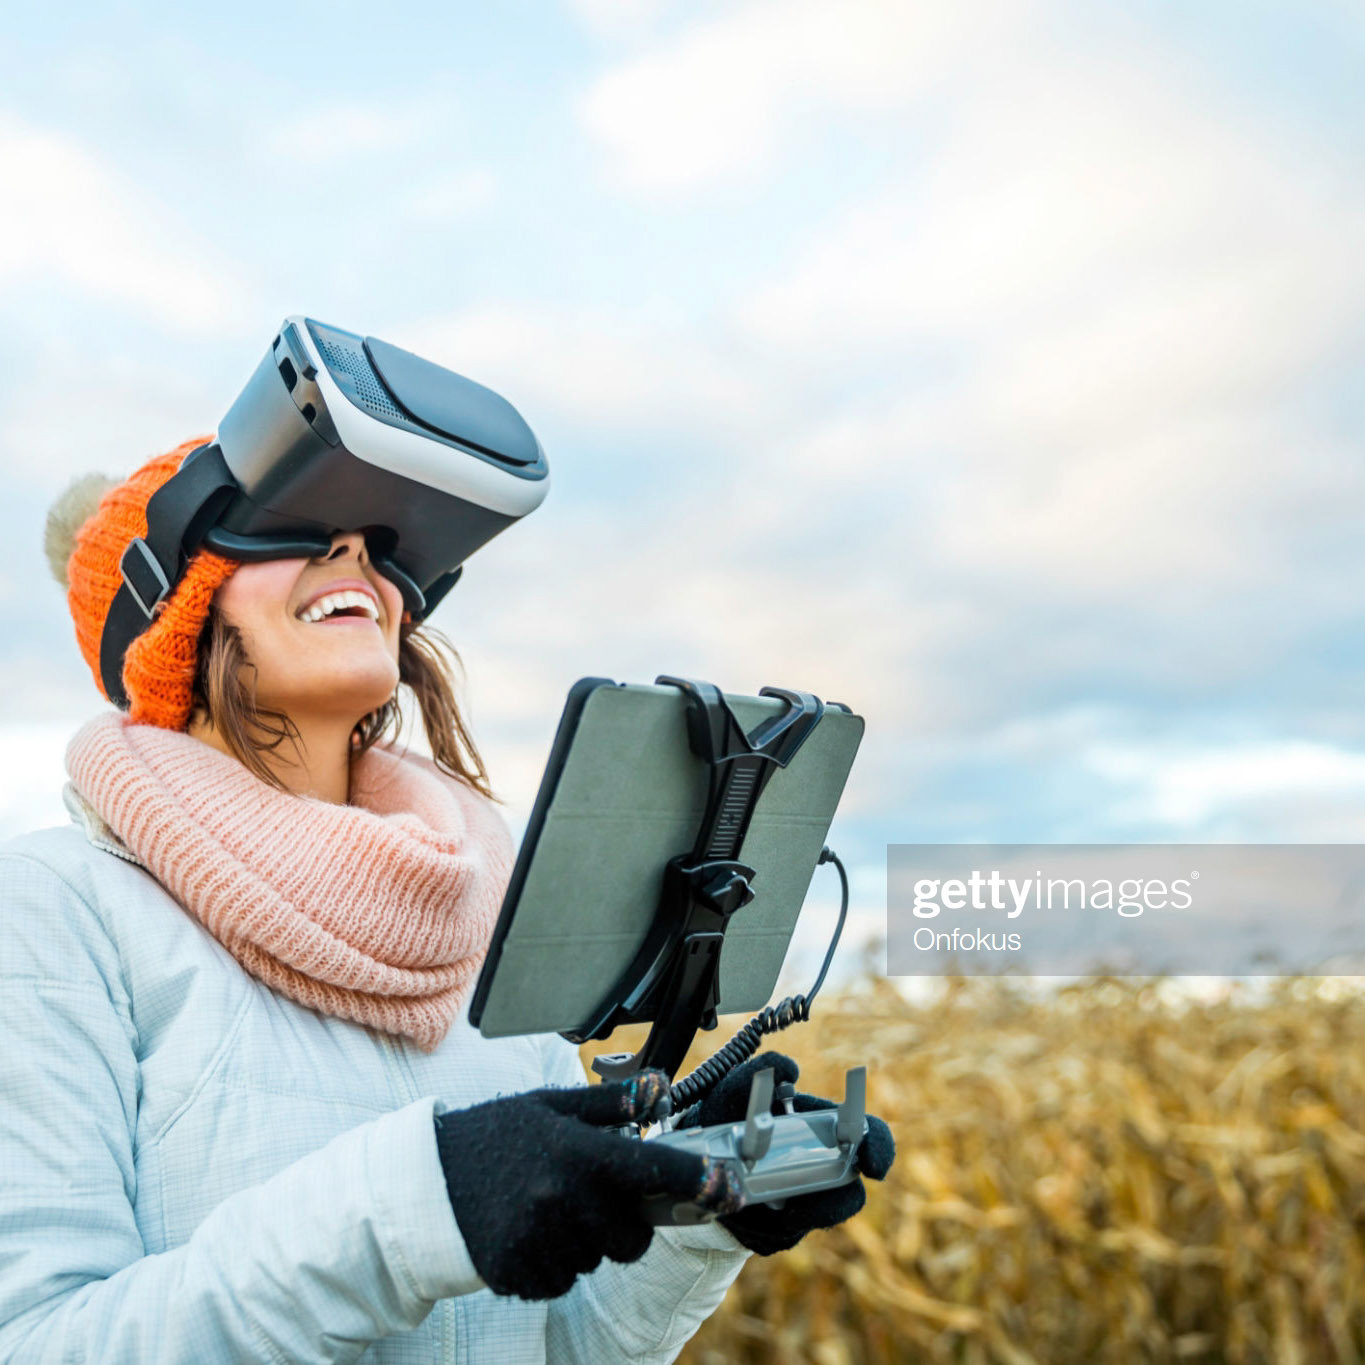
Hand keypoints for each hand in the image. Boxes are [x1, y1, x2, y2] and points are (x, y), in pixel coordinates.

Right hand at [434, 1071, 742, 1299]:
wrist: (426, 1182)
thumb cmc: (494, 1136)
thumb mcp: (550, 1106)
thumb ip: (609, 1104)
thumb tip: (658, 1089)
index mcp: (576, 1151)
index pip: (654, 1168)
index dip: (700, 1180)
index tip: (731, 1188)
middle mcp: (562, 1198)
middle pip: (634, 1236)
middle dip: (628, 1222)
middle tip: (598, 1197)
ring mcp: (540, 1241)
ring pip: (598, 1260)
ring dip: (589, 1241)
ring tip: (551, 1208)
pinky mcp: (520, 1274)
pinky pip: (565, 1281)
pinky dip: (559, 1263)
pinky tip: (533, 1232)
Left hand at [677, 1051, 894, 1255]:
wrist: (700, 1157)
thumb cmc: (725, 1116)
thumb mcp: (732, 1092)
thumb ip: (755, 1074)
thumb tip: (790, 1069)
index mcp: (821, 1124)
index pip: (866, 1133)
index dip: (878, 1146)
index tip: (874, 1165)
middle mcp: (823, 1161)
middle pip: (853, 1186)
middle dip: (841, 1198)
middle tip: (816, 1201)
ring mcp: (808, 1195)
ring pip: (826, 1213)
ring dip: (805, 1212)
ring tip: (774, 1204)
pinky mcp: (787, 1224)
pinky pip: (792, 1232)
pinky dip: (777, 1224)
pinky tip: (759, 1210)